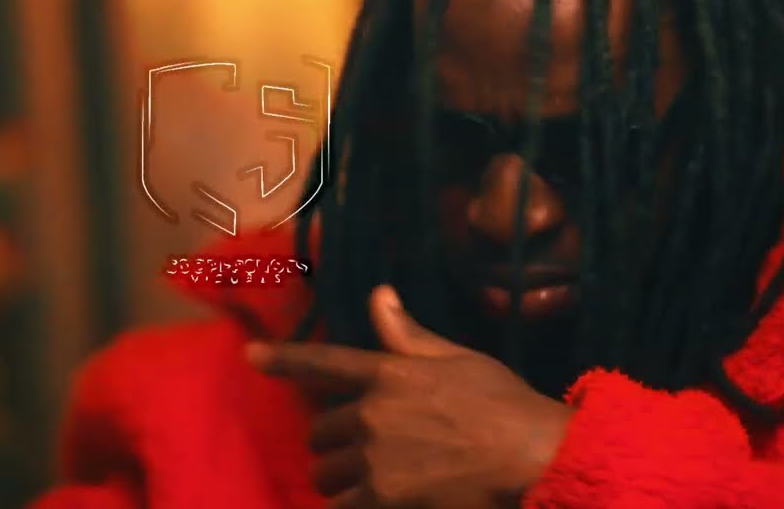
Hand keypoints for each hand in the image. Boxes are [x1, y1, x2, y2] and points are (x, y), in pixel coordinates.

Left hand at [246, 286, 573, 508]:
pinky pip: (342, 505)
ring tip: (365, 478)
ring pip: (325, 473)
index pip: (323, 362)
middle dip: (333, 440)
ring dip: (338, 477)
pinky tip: (372, 500)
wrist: (533, 456)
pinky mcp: (383, 499)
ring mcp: (375, 460)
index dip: (282, 359)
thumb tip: (379, 296)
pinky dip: (351, 504)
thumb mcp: (457, 359)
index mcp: (388, 374)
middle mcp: (372, 414)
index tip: (251, 356)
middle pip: (319, 431)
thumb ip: (408, 335)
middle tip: (362, 445)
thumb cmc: (502, 403)